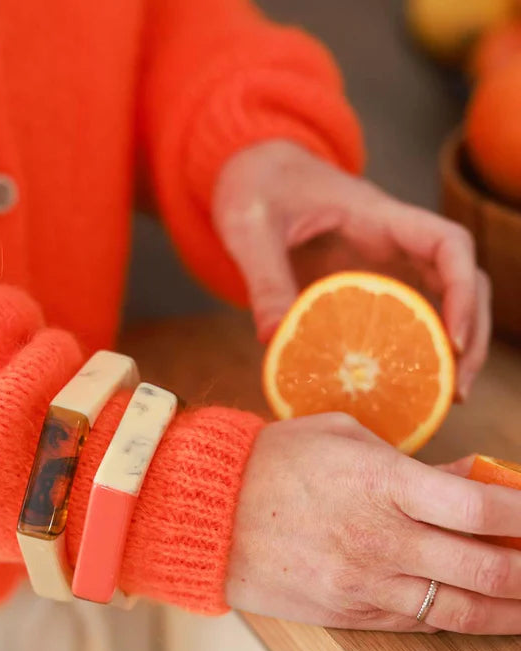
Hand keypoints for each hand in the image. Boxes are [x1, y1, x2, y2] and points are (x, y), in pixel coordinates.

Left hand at [213, 140, 490, 399]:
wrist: (255, 176)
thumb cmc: (257, 187)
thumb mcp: (250, 228)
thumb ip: (263, 278)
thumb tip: (273, 339)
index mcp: (377, 217)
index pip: (447, 243)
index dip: (462, 290)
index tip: (452, 340)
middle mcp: (395, 242)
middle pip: (463, 282)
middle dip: (472, 335)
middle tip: (456, 393)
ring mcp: (386, 265)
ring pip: (444, 304)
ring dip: (453, 352)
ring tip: (444, 402)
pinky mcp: (368, 288)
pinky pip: (405, 320)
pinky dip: (413, 354)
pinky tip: (403, 392)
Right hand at [227, 414, 520, 632]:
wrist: (205, 512)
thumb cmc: (273, 461)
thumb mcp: (346, 437)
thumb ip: (416, 462)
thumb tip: (473, 480)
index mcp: (383, 483)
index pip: (482, 508)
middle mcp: (382, 539)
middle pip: (486, 568)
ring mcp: (365, 584)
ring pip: (461, 609)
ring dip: (510, 610)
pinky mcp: (349, 613)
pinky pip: (419, 622)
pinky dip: (457, 618)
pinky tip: (481, 612)